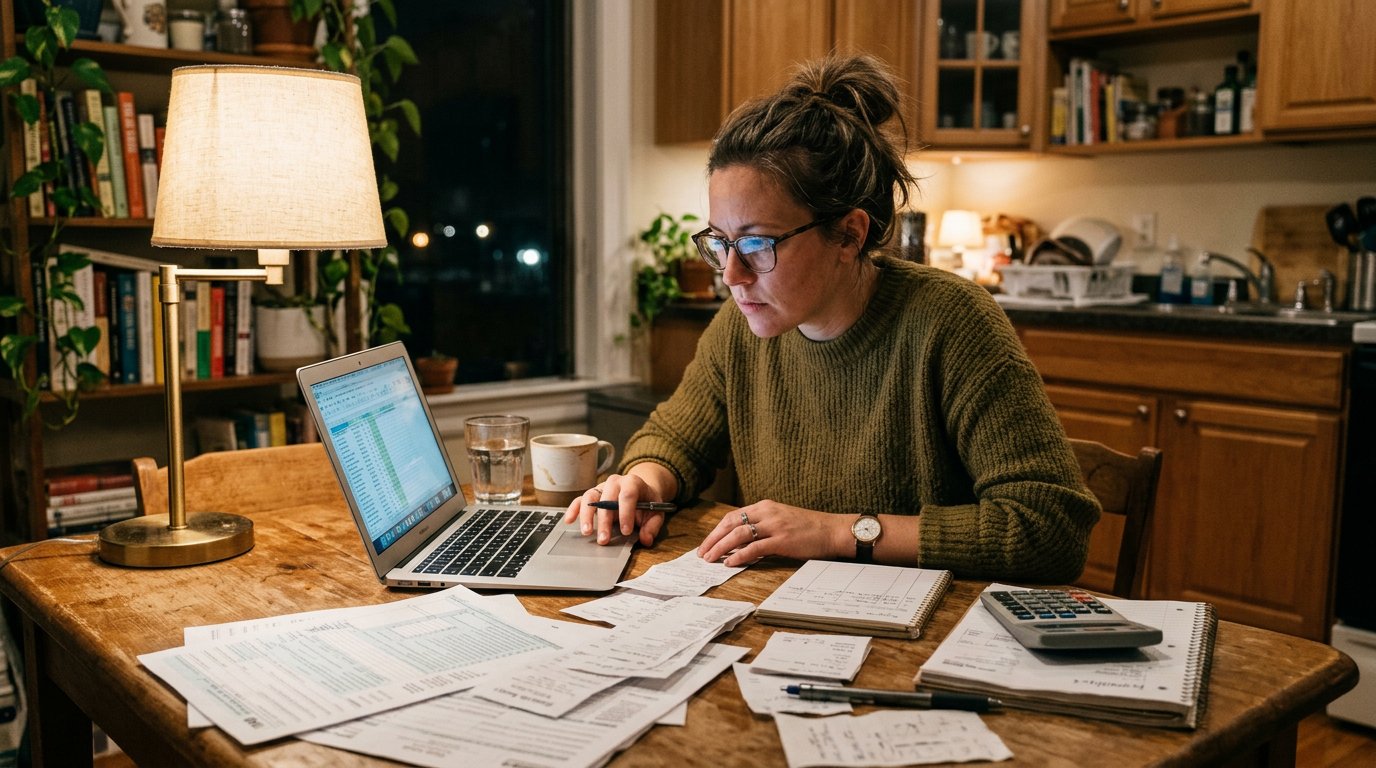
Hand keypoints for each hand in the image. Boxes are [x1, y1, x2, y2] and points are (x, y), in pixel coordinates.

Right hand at [564, 473, 665, 546]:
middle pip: (607, 498)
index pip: (628, 495)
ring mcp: (602, 487)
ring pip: (590, 497)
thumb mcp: (656, 512)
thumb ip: (653, 526)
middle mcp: (615, 482)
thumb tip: (646, 539)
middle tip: (604, 540)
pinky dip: (573, 509)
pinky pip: (580, 500)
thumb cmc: (647, 502)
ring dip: (587, 515)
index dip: (626, 513)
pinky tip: (569, 521)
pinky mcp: (593, 495)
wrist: (641, 491)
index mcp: (633, 482)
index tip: (626, 531)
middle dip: (605, 521)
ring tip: (586, 532)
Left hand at [696, 500, 851, 566]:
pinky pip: (754, 548)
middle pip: (731, 524)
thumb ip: (763, 525)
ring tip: (710, 559)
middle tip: (702, 553)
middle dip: (713, 539)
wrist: (833, 530)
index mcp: (765, 506)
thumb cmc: (809, 528)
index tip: (707, 543)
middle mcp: (767, 513)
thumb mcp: (782, 520)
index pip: (733, 516)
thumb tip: (742, 541)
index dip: (717, 531)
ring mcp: (774, 526)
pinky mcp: (782, 540)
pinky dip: (739, 555)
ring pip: (738, 535)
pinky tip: (730, 563)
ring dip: (721, 547)